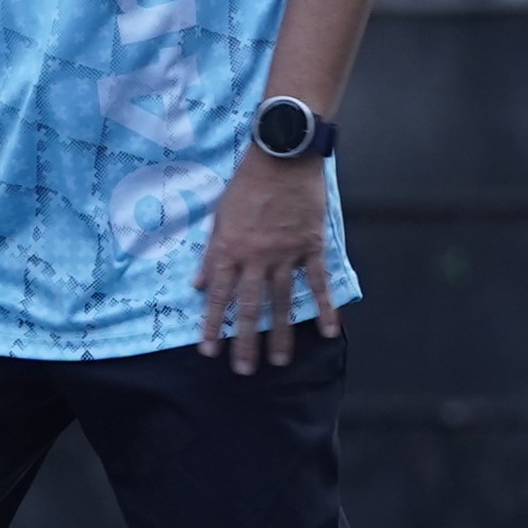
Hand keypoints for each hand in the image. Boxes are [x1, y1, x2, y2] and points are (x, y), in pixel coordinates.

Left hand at [193, 150, 335, 372]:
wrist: (282, 157)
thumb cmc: (245, 184)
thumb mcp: (218, 217)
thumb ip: (211, 254)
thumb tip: (198, 285)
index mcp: (230, 250)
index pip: (217, 296)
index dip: (211, 326)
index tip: (208, 351)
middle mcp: (257, 258)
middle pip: (250, 308)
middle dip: (245, 342)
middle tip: (244, 371)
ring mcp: (287, 254)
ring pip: (283, 302)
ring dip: (281, 334)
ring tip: (278, 361)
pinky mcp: (311, 247)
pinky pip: (318, 283)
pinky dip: (326, 308)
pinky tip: (329, 331)